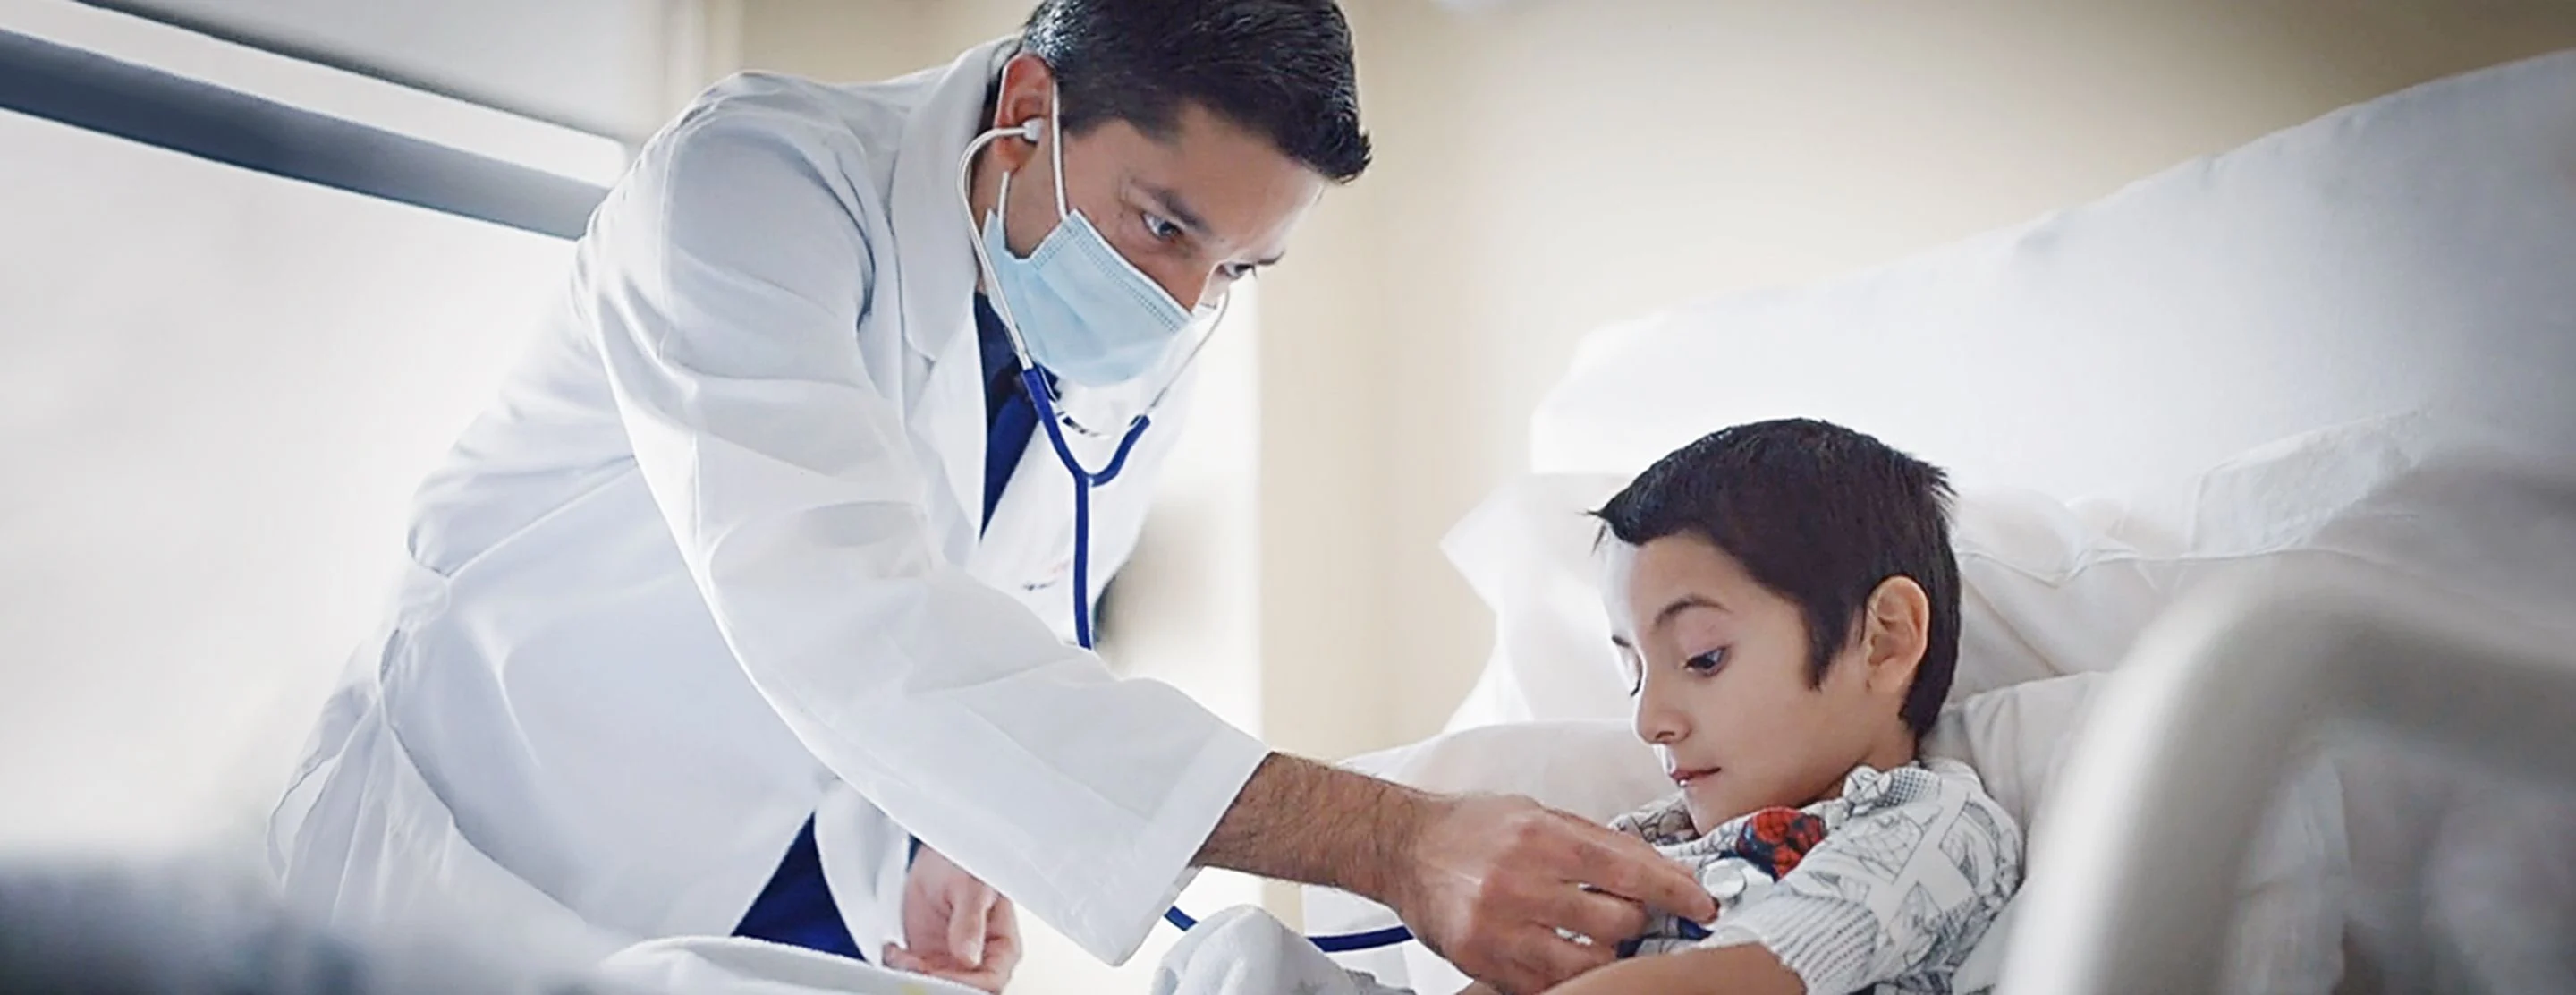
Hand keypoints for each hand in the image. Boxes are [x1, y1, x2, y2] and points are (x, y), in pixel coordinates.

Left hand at [883, 845, 1020, 993]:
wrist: (940, 855)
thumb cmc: (967, 864)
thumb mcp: (972, 887)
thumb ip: (970, 922)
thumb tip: (968, 956)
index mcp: (1002, 946)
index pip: (990, 982)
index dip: (964, 985)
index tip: (938, 975)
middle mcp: (979, 960)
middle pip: (961, 989)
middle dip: (935, 983)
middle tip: (913, 967)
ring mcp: (952, 962)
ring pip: (934, 985)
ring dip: (913, 976)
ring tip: (901, 955)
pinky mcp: (929, 958)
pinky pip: (913, 975)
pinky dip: (900, 967)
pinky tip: (896, 950)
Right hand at [1391, 794, 1716, 994]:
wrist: (1403, 848)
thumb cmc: (1471, 827)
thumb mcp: (1537, 813)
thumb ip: (1597, 840)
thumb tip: (1660, 867)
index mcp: (1541, 839)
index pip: (1629, 871)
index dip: (1675, 892)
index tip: (1701, 904)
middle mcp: (1521, 884)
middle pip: (1615, 924)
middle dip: (1637, 922)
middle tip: (1634, 916)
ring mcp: (1501, 929)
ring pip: (1587, 963)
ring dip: (1605, 952)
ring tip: (1596, 935)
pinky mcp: (1483, 962)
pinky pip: (1546, 984)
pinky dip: (1566, 972)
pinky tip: (1562, 951)